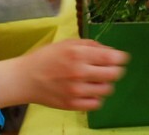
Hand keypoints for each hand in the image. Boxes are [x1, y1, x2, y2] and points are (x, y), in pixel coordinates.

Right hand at [0, 39, 128, 110]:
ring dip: (105, 84)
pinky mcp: (72, 104)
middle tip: (110, 69)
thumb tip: (110, 51)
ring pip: (107, 90)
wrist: (26, 78)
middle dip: (115, 70)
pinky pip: (96, 104)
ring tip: (96, 80)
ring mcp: (76, 91)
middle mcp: (79, 72)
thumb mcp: (68, 43)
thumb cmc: (47, 57)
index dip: (121, 58)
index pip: (111, 58)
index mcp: (78, 54)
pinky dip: (96, 97)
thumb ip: (91, 45)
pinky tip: (89, 91)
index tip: (122, 58)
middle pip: (113, 75)